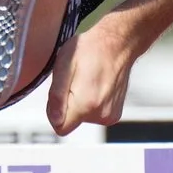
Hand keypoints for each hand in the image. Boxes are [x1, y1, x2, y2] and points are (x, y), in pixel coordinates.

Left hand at [46, 18, 139, 134]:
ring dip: (80, 104)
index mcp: (86, 104)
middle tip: (76, 81)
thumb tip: (54, 119)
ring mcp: (110, 116)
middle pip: (71, 122)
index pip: (60, 127)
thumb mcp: (64, 65)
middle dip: (68, 105)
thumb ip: (56, 95)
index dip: (56, 111)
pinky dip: (92, 104)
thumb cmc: (90, 50)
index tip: (62, 92)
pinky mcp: (115, 114)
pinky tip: (96, 86)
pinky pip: (94, 115)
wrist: (117, 44)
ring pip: (83, 119)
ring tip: (87, 81)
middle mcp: (101, 114)